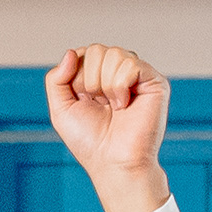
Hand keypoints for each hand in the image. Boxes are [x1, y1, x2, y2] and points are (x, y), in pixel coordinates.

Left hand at [45, 46, 170, 209]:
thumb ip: (56, 78)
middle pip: (96, 50)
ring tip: (113, 107)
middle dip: (89, 81)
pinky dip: (120, 86)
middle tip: (100, 105)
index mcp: (98, 75)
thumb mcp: (60, 108)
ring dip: (105, 85)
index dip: (76, 79)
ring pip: (113, 54)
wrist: (112, 161)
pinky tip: (124, 105)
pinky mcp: (155, 81)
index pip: (82, 53)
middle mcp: (119, 71)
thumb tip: (71, 52)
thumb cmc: (90, 140)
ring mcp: (138, 75)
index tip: (84, 102)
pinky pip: (130, 63)